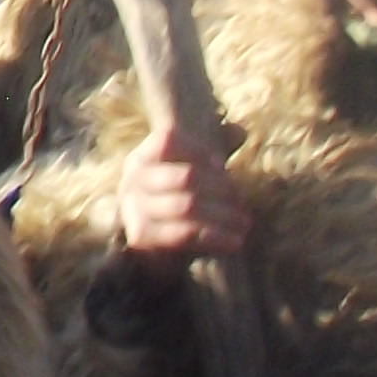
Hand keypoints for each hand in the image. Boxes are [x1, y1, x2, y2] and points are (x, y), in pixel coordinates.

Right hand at [115, 124, 247, 258]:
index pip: (169, 140)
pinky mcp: (140, 235)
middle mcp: (132, 179)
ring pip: (187, 206)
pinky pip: (184, 234)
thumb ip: (212, 150)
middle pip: (186, 176)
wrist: (156, 246)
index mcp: (142, 156)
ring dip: (223, 215)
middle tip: (241, 201)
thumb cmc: (176, 201)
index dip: (198, 150)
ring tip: (244, 222)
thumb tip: (239, 130)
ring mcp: (133, 207)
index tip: (221, 165)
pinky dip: (214, 237)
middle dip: (220, 188)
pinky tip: (235, 241)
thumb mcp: (192, 172)